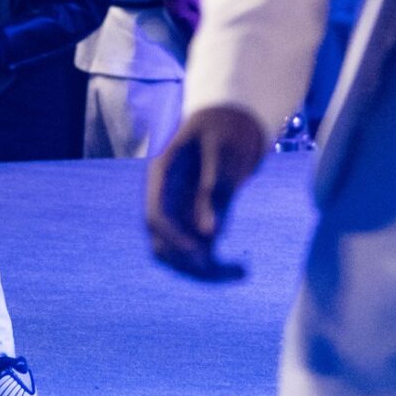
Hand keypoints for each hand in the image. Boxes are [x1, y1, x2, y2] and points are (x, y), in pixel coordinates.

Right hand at [145, 106, 266, 280]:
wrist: (232, 123)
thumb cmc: (226, 129)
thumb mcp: (223, 151)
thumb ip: (215, 189)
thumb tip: (208, 234)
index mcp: (162, 174)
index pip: (155, 216)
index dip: (174, 240)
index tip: (203, 256)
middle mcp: (165, 197)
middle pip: (161, 243)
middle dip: (187, 263)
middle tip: (224, 270)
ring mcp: (178, 211)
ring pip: (177, 255)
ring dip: (202, 271)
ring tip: (238, 272)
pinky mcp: (195, 222)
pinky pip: (197, 253)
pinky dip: (214, 266)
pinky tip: (240, 268)